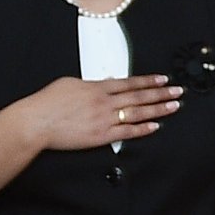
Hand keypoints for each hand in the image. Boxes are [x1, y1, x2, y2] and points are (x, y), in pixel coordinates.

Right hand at [21, 75, 181, 152]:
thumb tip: (104, 82)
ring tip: (173, 106)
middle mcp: (104, 102)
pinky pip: (127, 132)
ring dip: (158, 109)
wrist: (37, 122)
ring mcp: (104, 119)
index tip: (162, 79)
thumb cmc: (47, 104)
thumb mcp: (69, 83)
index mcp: (96, 87)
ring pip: (137, 113)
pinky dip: (142, 129)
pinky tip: (155, 126)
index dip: (148, 80)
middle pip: (139, 96)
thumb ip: (90, 83)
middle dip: (161, 93)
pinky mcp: (101, 136)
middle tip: (177, 91)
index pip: (129, 82)